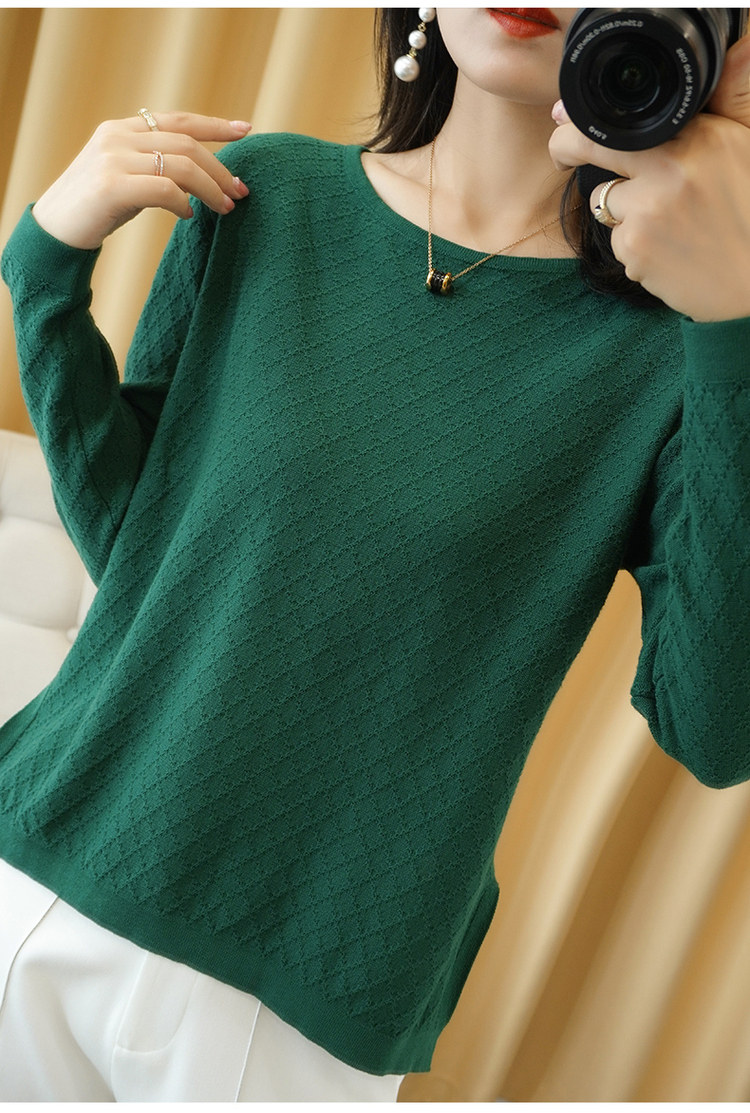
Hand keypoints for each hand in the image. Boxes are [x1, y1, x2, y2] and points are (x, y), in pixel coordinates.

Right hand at [31, 111, 251, 250]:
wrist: (56, 229)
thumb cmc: (97, 207)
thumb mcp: (129, 177)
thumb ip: (157, 167)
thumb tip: (202, 176)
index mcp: (123, 129)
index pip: (178, 120)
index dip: (214, 125)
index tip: (245, 130)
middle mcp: (118, 137)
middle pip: (186, 144)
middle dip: (220, 168)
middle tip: (241, 191)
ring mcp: (113, 159)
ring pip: (180, 166)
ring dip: (210, 189)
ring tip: (225, 208)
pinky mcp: (111, 186)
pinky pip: (163, 189)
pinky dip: (182, 202)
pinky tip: (188, 215)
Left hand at [548, 36, 749, 321]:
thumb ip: (731, 101)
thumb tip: (739, 49)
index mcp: (699, 137)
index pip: (624, 118)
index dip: (586, 120)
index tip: (568, 120)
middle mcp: (669, 170)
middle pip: (591, 148)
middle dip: (567, 150)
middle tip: (563, 157)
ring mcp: (647, 212)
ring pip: (603, 201)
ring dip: (622, 211)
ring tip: (668, 224)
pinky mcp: (634, 251)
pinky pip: (615, 242)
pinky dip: (634, 248)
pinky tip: (669, 252)